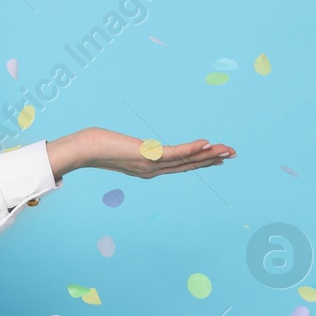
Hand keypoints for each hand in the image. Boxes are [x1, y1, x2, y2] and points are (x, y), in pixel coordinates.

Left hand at [49, 127, 234, 180]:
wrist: (83, 149)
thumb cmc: (96, 145)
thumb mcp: (119, 146)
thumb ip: (130, 148)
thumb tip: (131, 144)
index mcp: (148, 169)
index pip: (179, 166)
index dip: (200, 162)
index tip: (217, 157)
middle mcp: (152, 170)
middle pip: (188, 165)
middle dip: (211, 160)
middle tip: (232, 154)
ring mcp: (150, 165)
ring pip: (186, 161)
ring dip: (209, 155)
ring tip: (227, 150)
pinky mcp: (146, 156)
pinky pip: (174, 153)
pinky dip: (192, 149)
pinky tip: (207, 144)